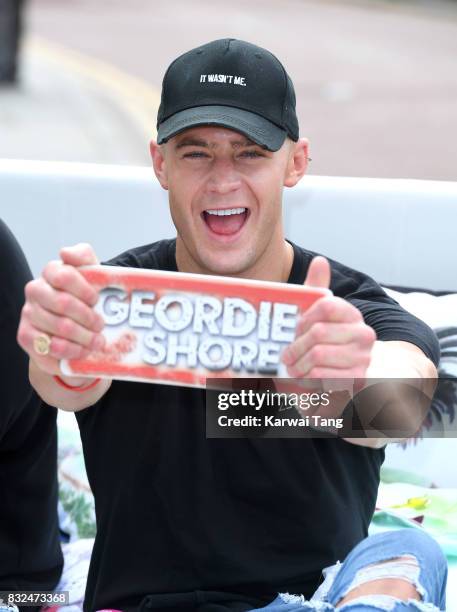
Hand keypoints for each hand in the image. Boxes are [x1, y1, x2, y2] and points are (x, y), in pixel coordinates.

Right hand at [17, 243, 104, 375]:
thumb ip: (83, 256)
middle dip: (88, 317)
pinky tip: (83, 351)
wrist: (77, 326)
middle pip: (63, 303)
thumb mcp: (91, 273)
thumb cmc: (86, 298)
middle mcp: (35, 290)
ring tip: (98, 341)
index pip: (64, 275)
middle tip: (101, 325)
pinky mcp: (26, 336)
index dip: (84, 290)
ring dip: (84, 337)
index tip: (96, 300)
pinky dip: (71, 351)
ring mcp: (29, 313)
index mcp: (51, 272)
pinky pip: (49, 346)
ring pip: (59, 327)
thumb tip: (65, 252)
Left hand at [281, 256, 375, 378]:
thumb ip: (317, 289)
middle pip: (318, 333)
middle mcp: (363, 334)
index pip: (326, 305)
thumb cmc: (324, 343)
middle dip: (295, 346)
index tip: (295, 328)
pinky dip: (307, 380)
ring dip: (298, 364)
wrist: (343, 376)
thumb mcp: (318, 317)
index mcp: (352, 314)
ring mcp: (363, 358)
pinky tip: (305, 379)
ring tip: (293, 368)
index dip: (304, 318)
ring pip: (317, 356)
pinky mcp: (357, 381)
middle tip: (285, 355)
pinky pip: (322, 376)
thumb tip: (320, 261)